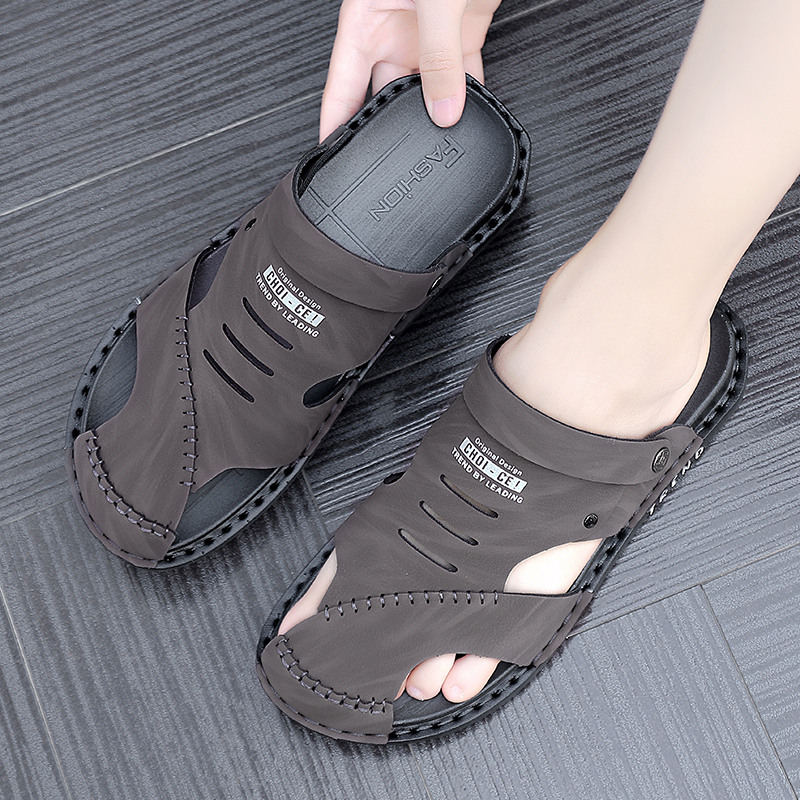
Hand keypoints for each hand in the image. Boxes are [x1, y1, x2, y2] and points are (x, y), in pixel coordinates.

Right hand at [319, 0, 501, 140]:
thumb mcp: (435, 0)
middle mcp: (393, 29)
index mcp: (366, 17)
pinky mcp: (462, 30)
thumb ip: (439, 57)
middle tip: (398, 155)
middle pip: (385, 91)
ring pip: (427, 87)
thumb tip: (444, 108)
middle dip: (392, 123)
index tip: (331, 156)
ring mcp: (428, 32)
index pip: (341, 84)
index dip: (335, 122)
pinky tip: (471, 113)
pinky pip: (462, 73)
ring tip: (441, 136)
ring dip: (437, 110)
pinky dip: (469, 94)